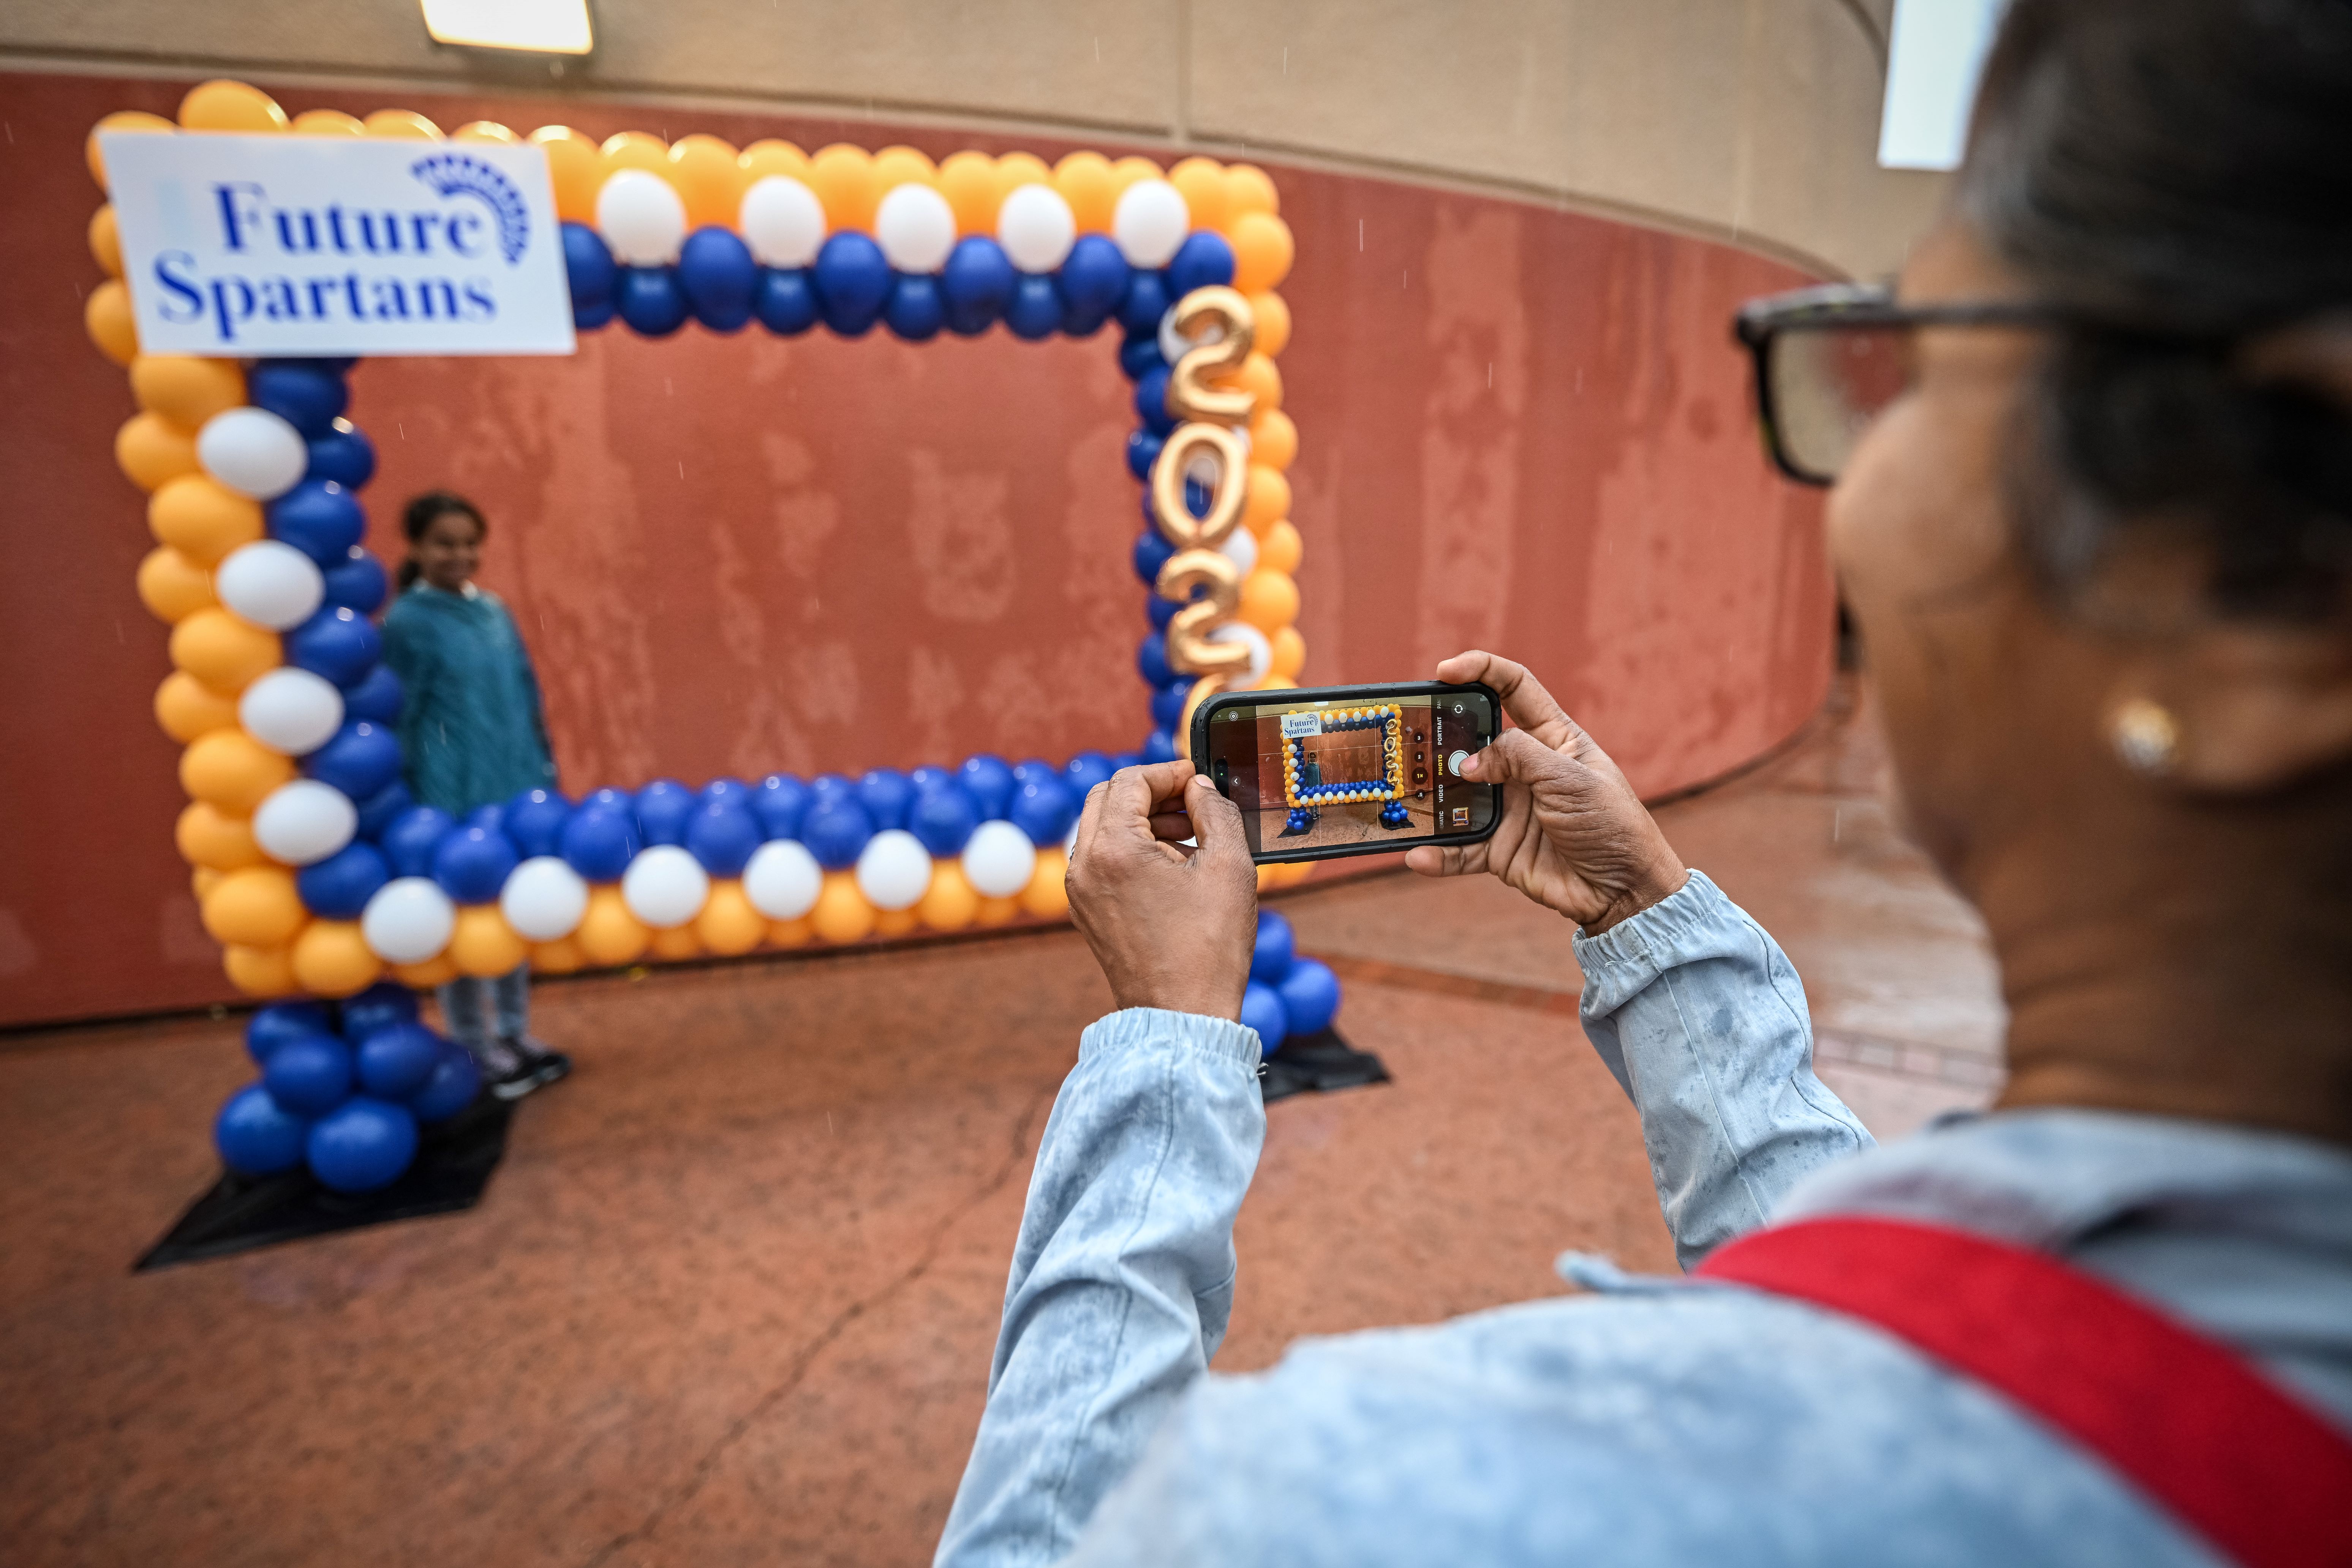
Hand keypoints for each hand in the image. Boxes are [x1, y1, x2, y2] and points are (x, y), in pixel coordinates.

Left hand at [1066, 760, 1257, 1019]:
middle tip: (1192, 803)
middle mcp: (1084, 867)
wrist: (1182, 1017)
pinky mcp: (1086, 913)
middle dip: (1150, 792)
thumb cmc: (1208, 948)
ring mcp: (1080, 893)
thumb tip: (1200, 789)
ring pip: (1102, 829)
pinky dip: (1131, 850)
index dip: (1168, 772)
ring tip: (1190, 838)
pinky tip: (1172, 868)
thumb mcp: (1229, 867)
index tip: (1197, 779)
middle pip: (1107, 798)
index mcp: (1113, 850)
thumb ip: (1216, 812)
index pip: (1130, 782)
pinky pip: (1102, 861)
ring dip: (1141, 821)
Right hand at [1404, 651, 1686, 933]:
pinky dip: (1439, 853)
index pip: (1514, 688)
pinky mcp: (1500, 848)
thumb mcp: (1570, 778)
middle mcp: (1526, 769)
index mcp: (1553, 738)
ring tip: (1409, 800)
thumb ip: (1518, 757)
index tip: (1446, 671)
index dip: (1481, 671)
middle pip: (1474, 741)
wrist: (1624, 890)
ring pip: (1458, 796)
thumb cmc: (1612, 824)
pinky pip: (1460, 848)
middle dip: (1442, 739)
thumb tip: (1467, 764)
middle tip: (1414, 742)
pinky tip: (1419, 855)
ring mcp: (1510, 808)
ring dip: (1432, 798)